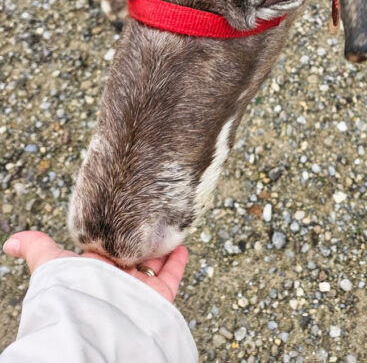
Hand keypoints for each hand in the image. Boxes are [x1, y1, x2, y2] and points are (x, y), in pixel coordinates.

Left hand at [3, 230, 187, 303]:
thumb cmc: (71, 292)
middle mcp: (117, 278)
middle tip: (152, 216)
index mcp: (95, 268)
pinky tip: (181, 245)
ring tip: (169, 225)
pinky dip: (177, 260)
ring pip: (154, 262)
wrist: (94, 321)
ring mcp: (138, 288)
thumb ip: (37, 247)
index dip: (118, 230)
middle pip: (133, 253)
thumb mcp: (51, 262)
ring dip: (162, 244)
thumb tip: (10, 241)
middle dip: (142, 237)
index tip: (128, 212)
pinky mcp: (157, 296)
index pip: (109, 246)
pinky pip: (171, 276)